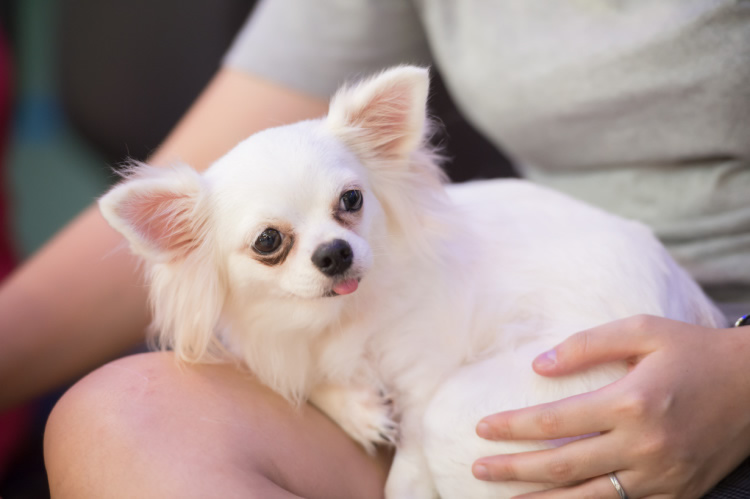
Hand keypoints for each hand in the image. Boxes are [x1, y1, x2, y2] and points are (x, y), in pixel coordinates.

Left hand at [472, 315, 749, 497]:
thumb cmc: (693, 350)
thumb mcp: (642, 330)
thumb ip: (586, 345)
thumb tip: (537, 366)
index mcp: (631, 401)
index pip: (554, 421)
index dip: (512, 427)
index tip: (482, 428)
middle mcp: (644, 444)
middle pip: (563, 465)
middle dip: (515, 469)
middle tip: (479, 469)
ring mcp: (661, 475)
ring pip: (588, 497)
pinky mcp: (676, 491)